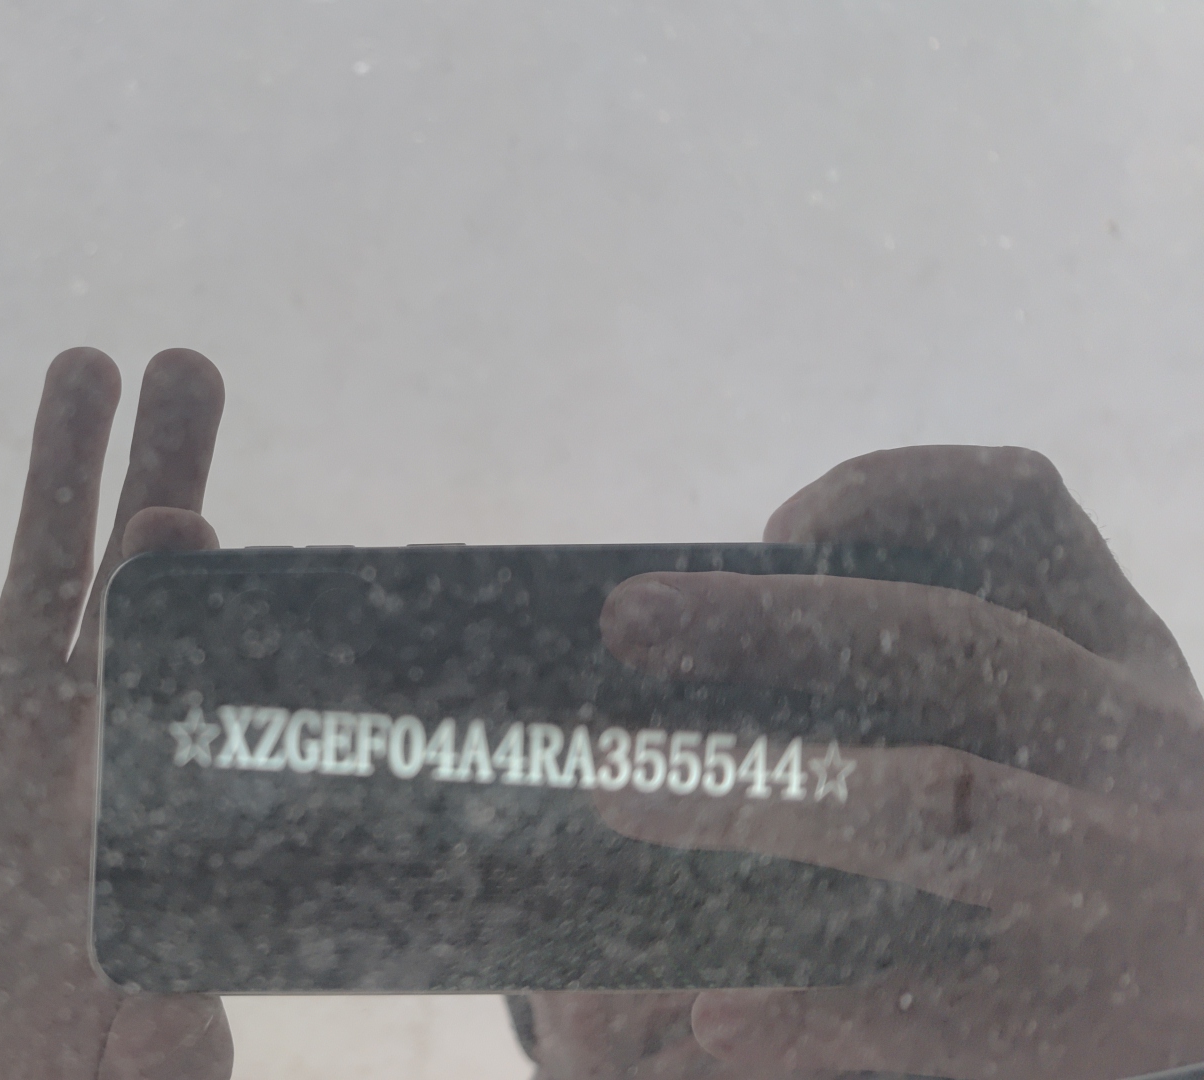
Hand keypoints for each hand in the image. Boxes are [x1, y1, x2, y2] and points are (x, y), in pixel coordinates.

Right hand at [0, 349, 232, 1079]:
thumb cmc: (62, 1049)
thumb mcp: (130, 1052)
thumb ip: (167, 1028)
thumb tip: (199, 1016)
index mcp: (146, 788)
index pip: (178, 670)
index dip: (182, 594)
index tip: (186, 519)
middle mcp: (82, 727)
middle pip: (125, 581)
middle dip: (154, 475)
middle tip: (186, 368)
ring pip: (29, 568)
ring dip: (52, 471)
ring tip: (80, 367)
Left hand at [585, 445, 1203, 1078]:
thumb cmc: (1068, 813)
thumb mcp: (1056, 711)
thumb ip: (922, 656)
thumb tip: (704, 629)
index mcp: (1115, 653)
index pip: (1024, 509)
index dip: (894, 492)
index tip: (776, 527)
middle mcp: (1135, 746)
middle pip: (952, 645)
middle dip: (777, 622)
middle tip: (627, 621)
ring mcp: (1115, 882)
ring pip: (939, 800)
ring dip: (766, 792)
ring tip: (621, 793)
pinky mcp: (1076, 1019)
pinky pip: (933, 1005)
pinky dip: (816, 1010)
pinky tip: (718, 1010)